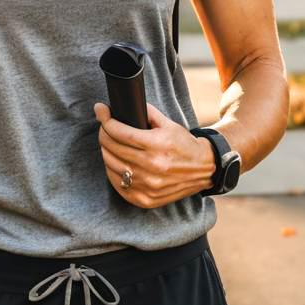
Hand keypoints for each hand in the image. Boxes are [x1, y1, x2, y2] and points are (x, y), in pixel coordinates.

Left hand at [93, 101, 215, 207]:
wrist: (204, 170)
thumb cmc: (184, 145)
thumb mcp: (168, 124)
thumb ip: (146, 112)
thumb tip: (122, 105)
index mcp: (156, 145)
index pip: (119, 131)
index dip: (105, 119)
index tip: (100, 110)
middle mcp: (150, 166)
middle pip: (111, 147)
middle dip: (103, 133)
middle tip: (105, 126)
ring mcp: (147, 185)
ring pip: (110, 165)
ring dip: (106, 151)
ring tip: (110, 143)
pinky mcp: (144, 199)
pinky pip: (117, 184)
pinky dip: (112, 170)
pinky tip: (115, 161)